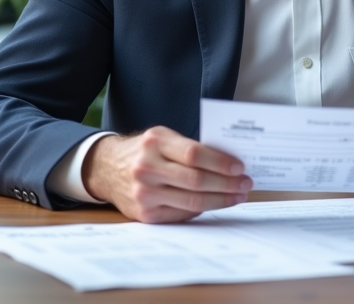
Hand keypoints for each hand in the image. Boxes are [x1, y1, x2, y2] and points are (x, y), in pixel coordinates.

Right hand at [84, 126, 252, 222]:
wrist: (107, 168)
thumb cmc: (144, 151)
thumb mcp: (162, 138)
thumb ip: (189, 147)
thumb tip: (228, 162)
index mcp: (154, 142)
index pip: (194, 154)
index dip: (220, 162)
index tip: (240, 167)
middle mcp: (147, 168)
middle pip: (196, 180)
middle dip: (226, 184)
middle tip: (245, 184)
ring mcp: (144, 193)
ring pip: (192, 201)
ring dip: (220, 200)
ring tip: (237, 196)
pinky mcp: (145, 214)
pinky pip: (182, 213)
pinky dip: (203, 209)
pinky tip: (216, 203)